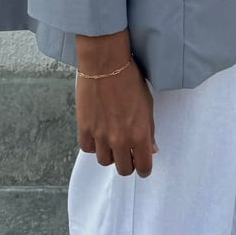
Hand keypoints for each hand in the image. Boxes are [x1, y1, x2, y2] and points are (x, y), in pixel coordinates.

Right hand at [74, 29, 158, 177]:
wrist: (105, 65)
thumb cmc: (129, 80)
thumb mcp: (147, 105)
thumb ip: (149, 130)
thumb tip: (151, 148)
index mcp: (140, 135)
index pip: (144, 167)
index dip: (145, 169)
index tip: (143, 165)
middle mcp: (120, 140)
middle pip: (123, 169)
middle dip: (128, 163)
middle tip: (129, 154)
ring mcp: (101, 136)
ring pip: (105, 161)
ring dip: (110, 155)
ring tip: (113, 142)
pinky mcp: (85, 128)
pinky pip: (88, 148)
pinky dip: (94, 145)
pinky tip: (98, 134)